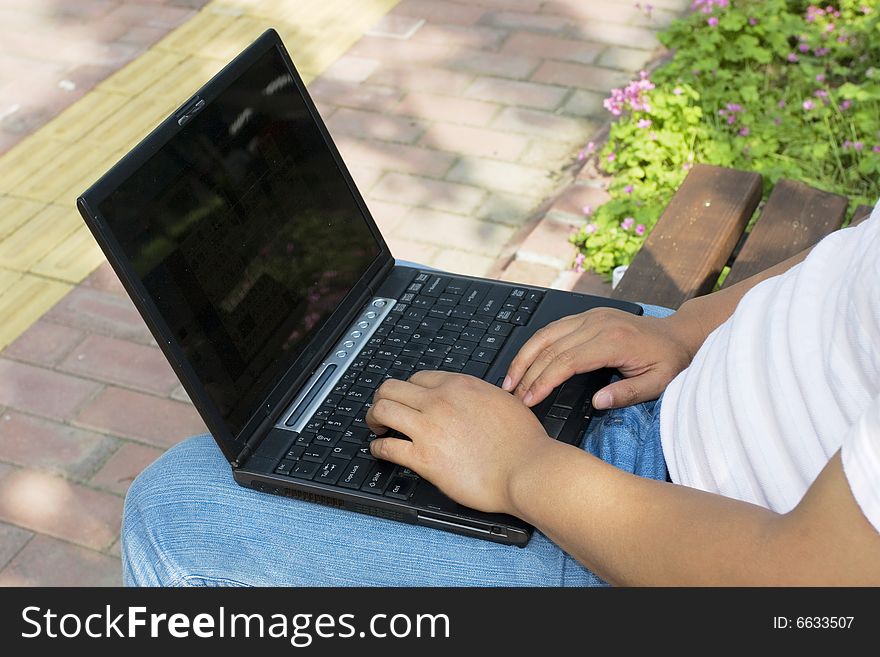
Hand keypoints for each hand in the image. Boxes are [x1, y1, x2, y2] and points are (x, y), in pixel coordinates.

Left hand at [366, 371, 552, 514]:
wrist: (528, 469)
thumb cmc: (524, 442)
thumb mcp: (505, 401)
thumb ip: (482, 397)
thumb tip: (476, 400)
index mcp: (460, 386)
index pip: (418, 378)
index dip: (407, 389)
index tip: (405, 399)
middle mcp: (440, 402)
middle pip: (391, 388)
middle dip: (381, 398)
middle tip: (382, 411)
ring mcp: (429, 428)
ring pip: (381, 410)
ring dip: (373, 418)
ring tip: (376, 428)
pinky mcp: (424, 458)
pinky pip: (387, 446)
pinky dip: (377, 448)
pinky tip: (380, 451)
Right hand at [503, 307, 700, 409]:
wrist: (679, 333)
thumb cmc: (669, 360)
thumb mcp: (657, 383)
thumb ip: (626, 394)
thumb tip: (596, 403)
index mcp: (613, 340)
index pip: (567, 361)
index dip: (544, 381)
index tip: (529, 400)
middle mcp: (598, 324)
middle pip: (550, 348)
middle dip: (527, 372)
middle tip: (512, 396)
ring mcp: (591, 316)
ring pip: (546, 334)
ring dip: (525, 356)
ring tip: (510, 379)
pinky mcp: (588, 316)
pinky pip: (554, 328)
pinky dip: (536, 344)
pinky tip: (525, 359)